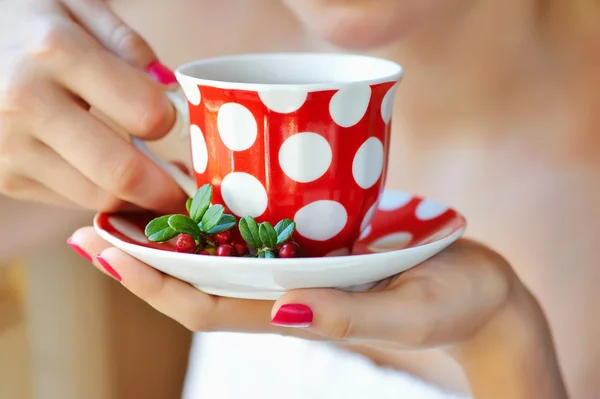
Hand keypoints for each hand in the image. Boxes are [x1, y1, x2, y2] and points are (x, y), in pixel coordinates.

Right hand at [0, 0, 184, 211]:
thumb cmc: (25, 23)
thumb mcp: (74, 6)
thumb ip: (128, 44)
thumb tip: (172, 91)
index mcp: (55, 51)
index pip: (145, 113)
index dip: (177, 127)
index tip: (187, 132)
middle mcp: (27, 103)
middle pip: (122, 173)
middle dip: (167, 189)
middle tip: (187, 188)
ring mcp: (9, 146)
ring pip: (99, 197)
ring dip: (138, 199)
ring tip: (155, 183)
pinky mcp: (3, 176)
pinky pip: (71, 200)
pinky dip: (102, 196)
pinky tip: (111, 176)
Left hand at [70, 228, 567, 397]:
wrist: (479, 291)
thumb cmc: (452, 302)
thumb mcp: (409, 311)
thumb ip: (345, 316)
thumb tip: (281, 308)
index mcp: (300, 312)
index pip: (208, 306)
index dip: (155, 284)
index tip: (110, 253)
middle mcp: (288, 293)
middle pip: (200, 283)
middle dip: (146, 259)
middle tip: (96, 225)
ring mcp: (300, 272)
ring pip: (223, 260)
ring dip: (174, 239)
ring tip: (130, 207)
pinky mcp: (319, 249)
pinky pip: (260, 237)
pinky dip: (223, 221)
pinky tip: (201, 197)